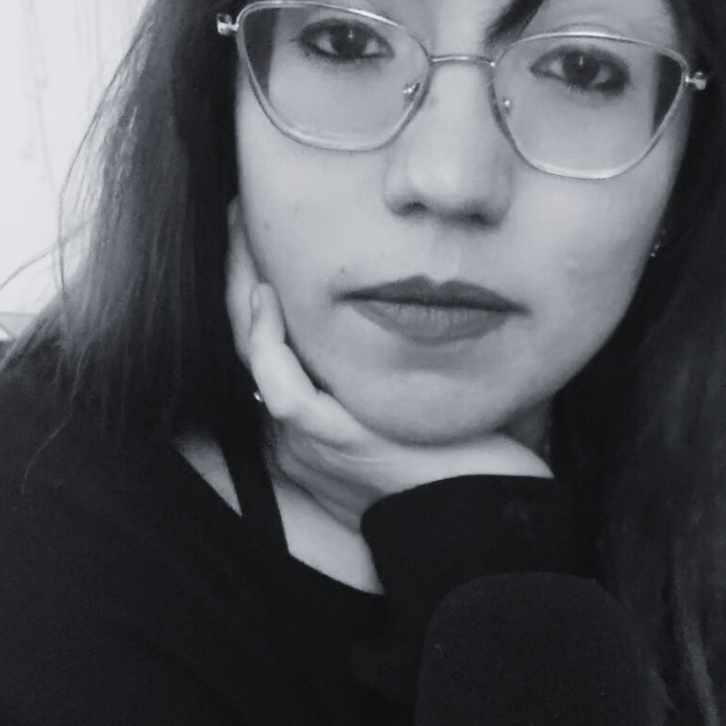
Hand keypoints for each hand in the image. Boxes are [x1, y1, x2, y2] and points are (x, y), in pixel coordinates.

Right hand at [225, 201, 551, 534]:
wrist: (488, 511)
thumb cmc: (467, 448)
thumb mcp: (421, 386)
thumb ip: (400, 346)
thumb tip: (417, 286)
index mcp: (320, 412)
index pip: (267, 339)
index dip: (253, 284)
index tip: (257, 230)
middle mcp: (304, 425)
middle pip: (249, 339)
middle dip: (238, 272)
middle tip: (236, 214)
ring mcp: (316, 436)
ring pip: (254, 358)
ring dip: (242, 294)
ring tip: (240, 234)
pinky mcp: (339, 442)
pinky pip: (285, 393)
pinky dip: (271, 345)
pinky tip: (270, 300)